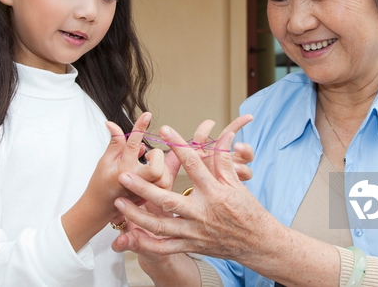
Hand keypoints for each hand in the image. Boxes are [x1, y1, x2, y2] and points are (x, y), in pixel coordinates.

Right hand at [89, 112, 167, 207]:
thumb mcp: (104, 161)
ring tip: (146, 164)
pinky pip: (165, 183)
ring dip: (158, 166)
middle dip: (155, 156)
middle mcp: (135, 182)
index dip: (140, 128)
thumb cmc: (101, 183)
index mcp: (122, 171)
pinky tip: (151, 172)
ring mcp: (145, 193)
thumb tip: (112, 124)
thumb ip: (114, 143)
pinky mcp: (152, 198)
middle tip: (146, 155)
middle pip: (156, 167)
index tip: (147, 115)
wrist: (101, 208)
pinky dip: (161, 173)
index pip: (132, 145)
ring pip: (164, 176)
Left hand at [113, 124, 277, 261]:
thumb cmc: (247, 211)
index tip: (165, 129)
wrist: (257, 243)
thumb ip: (224, 160)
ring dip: (138, 215)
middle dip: (144, 188)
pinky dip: (147, 243)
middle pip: (168, 199)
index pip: (194, 165)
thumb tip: (223, 135)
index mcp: (215, 194)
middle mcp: (202, 213)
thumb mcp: (237, 183)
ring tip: (120, 203)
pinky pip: (165, 247)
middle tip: (124, 175)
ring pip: (161, 226)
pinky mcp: (191, 246)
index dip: (179, 146)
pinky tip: (131, 234)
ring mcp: (195, 232)